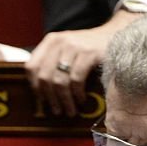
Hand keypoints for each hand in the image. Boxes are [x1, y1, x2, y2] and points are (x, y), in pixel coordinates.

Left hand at [25, 9, 140, 115]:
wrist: (115, 34)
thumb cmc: (88, 49)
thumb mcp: (66, 51)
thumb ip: (52, 64)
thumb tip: (40, 93)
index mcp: (50, 42)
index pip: (31, 67)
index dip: (35, 87)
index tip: (43, 100)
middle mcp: (59, 42)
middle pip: (44, 77)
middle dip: (50, 98)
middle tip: (57, 111)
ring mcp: (74, 46)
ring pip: (59, 81)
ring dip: (64, 100)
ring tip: (69, 110)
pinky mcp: (89, 53)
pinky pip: (75, 79)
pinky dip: (77, 93)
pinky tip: (80, 100)